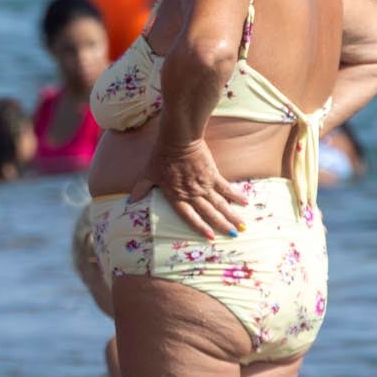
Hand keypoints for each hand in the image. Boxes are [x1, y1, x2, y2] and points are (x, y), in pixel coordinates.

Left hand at [131, 140, 249, 238]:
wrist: (178, 139)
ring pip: (220, 203)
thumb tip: (131, 201)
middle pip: (209, 213)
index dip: (199, 227)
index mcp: (176, 195)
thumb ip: (141, 189)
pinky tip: (245, 203)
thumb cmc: (161, 156)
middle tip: (234, 235)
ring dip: (231, 215)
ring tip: (242, 226)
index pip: (189, 216)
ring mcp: (204, 185)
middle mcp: (192, 194)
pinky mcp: (213, 174)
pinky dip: (236, 195)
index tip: (210, 237)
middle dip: (222, 225)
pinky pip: (226, 187)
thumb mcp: (148, 174)